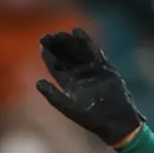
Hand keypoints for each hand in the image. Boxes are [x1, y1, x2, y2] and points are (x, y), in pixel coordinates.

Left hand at [35, 28, 144, 147]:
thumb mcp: (69, 108)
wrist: (116, 120)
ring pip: (78, 52)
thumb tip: (37, 82)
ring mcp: (92, 70)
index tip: (41, 44)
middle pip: (66, 56)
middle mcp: (79, 76)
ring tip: (61, 33)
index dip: (48, 56)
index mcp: (69, 85)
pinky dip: (86, 41)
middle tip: (48, 36)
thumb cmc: (92, 119)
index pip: (56, 67)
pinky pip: (94, 51)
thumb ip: (53, 95)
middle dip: (57, 46)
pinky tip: (77, 31)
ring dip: (69, 42)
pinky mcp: (105, 67)